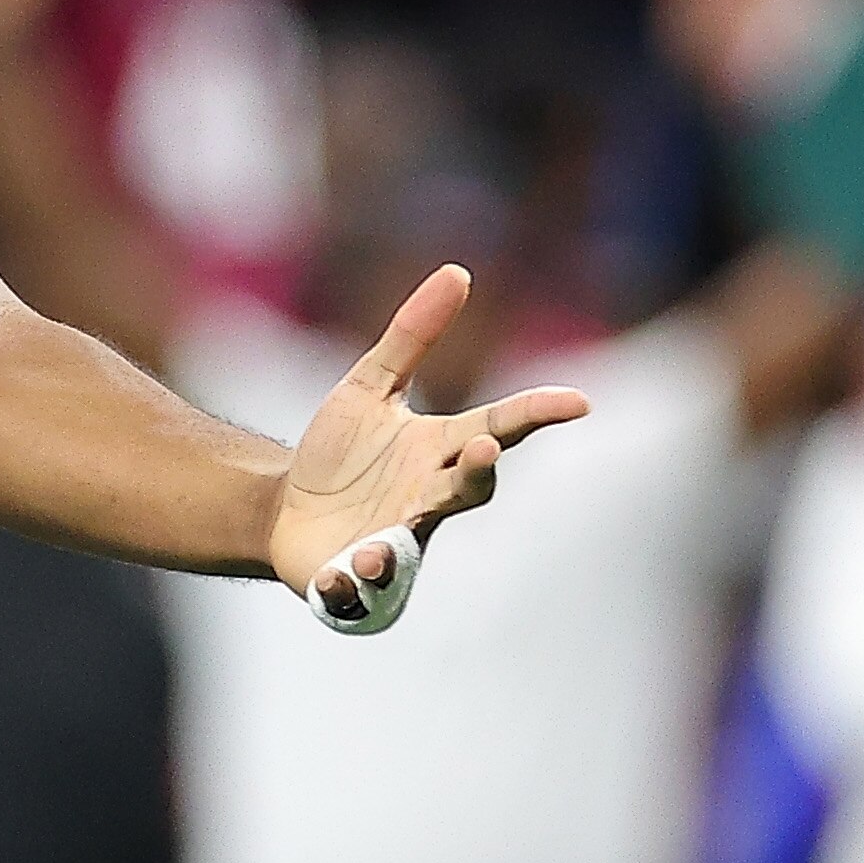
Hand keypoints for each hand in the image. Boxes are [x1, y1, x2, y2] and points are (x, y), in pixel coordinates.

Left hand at [267, 264, 589, 619]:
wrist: (285, 512)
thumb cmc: (342, 453)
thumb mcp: (370, 387)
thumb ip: (413, 336)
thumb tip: (458, 271)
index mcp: (439, 452)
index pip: (498, 428)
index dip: (535, 413)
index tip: (577, 400)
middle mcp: (428, 501)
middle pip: (467, 488)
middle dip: (476, 472)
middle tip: (483, 448)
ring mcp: (397, 545)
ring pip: (411, 548)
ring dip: (397, 547)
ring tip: (378, 547)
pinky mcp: (356, 581)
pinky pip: (358, 590)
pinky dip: (351, 585)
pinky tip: (343, 574)